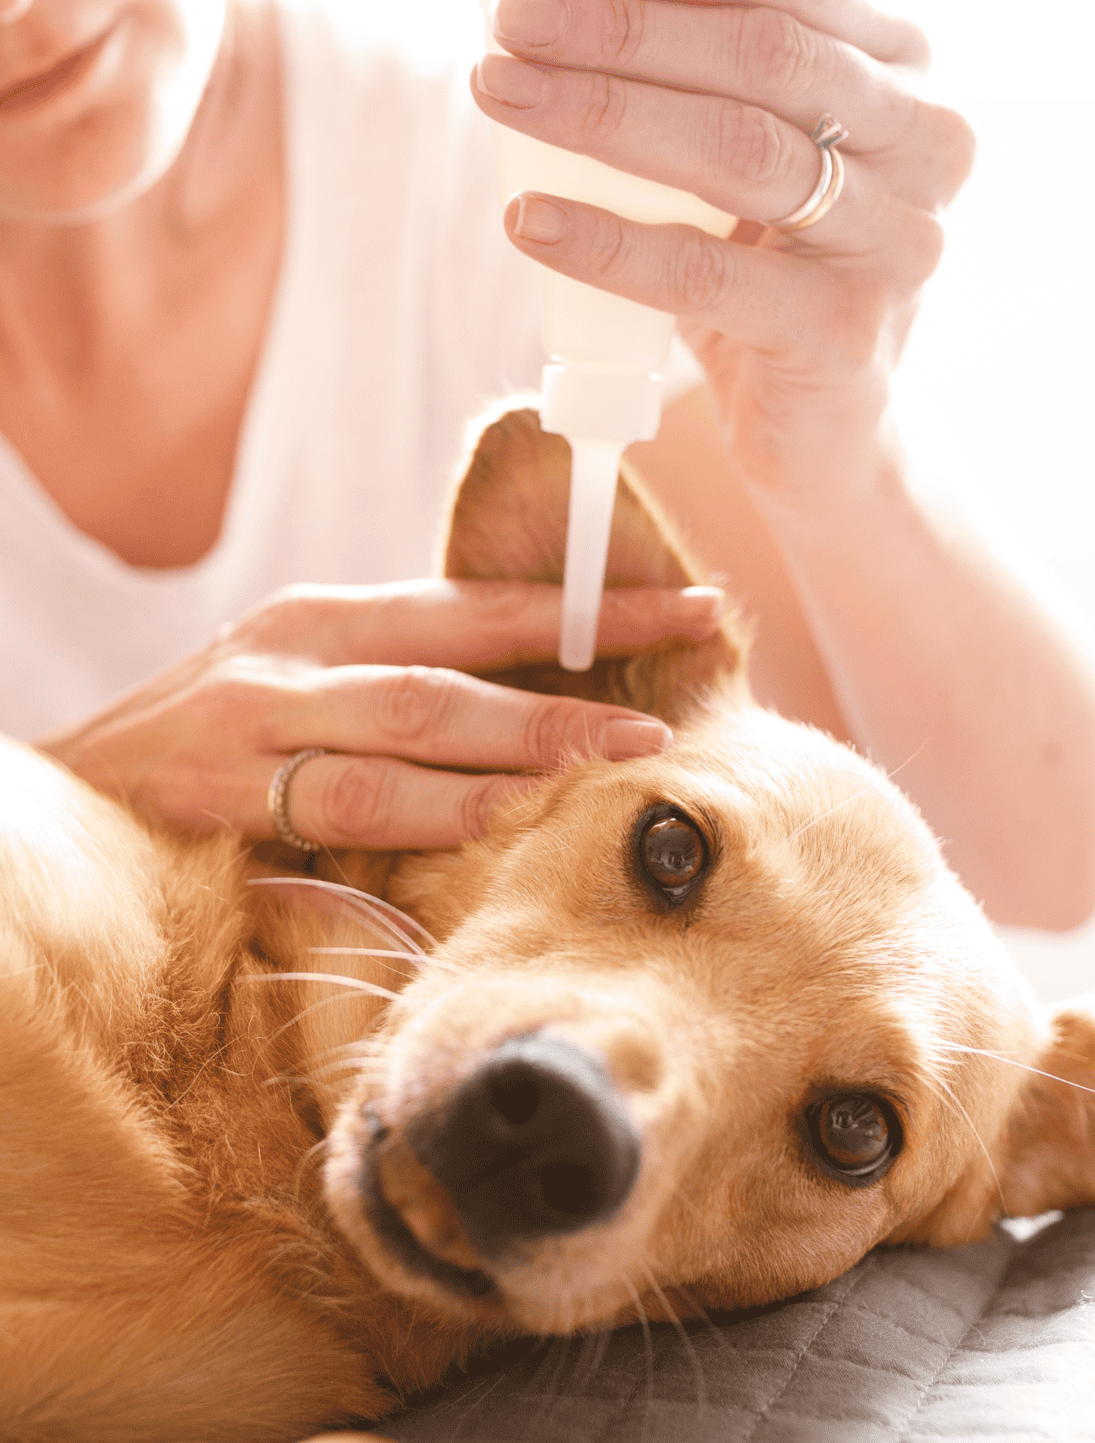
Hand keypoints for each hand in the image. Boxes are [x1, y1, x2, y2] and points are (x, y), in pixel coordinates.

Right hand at [38, 578, 721, 848]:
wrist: (62, 786)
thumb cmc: (203, 744)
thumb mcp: (296, 688)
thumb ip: (393, 690)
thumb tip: (529, 710)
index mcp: (325, 619)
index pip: (476, 606)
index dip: (584, 609)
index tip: (685, 610)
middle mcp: (294, 653)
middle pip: (454, 665)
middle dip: (570, 688)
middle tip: (667, 711)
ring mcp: (252, 721)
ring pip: (407, 729)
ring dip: (516, 752)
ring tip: (609, 766)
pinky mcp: (216, 793)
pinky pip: (338, 811)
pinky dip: (423, 823)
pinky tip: (494, 836)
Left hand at [473, 0, 973, 499]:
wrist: (823, 439)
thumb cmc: (769, 285)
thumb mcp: (752, 169)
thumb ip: (700, 90)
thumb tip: (559, 16)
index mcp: (904, 76)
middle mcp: (925, 146)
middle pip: (762, 54)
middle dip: (624, 29)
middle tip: (514, 23)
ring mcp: (895, 245)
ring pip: (738, 150)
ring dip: (602, 112)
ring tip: (504, 94)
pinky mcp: (842, 336)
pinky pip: (706, 274)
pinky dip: (609, 244)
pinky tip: (532, 221)